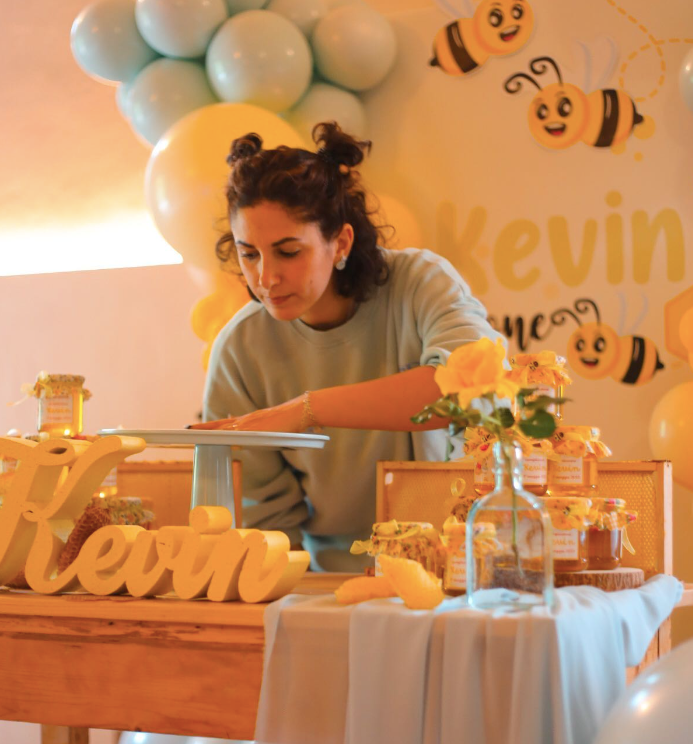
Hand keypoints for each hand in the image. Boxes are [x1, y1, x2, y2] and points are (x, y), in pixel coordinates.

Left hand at [189, 396, 303, 432]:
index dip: (211, 426)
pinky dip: (223, 434)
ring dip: (208, 430)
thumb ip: (259, 435)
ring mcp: (249, 423)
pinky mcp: (255, 427)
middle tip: (186, 429)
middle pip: (219, 424)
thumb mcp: (271, 430)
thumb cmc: (290, 423)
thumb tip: (247, 444)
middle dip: (203, 427)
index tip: (197, 428)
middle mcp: (246, 420)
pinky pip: (234, 431)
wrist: (300, 412)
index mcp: (249, 421)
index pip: (225, 423)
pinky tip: (213, 437)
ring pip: (224, 427)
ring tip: (193, 433)